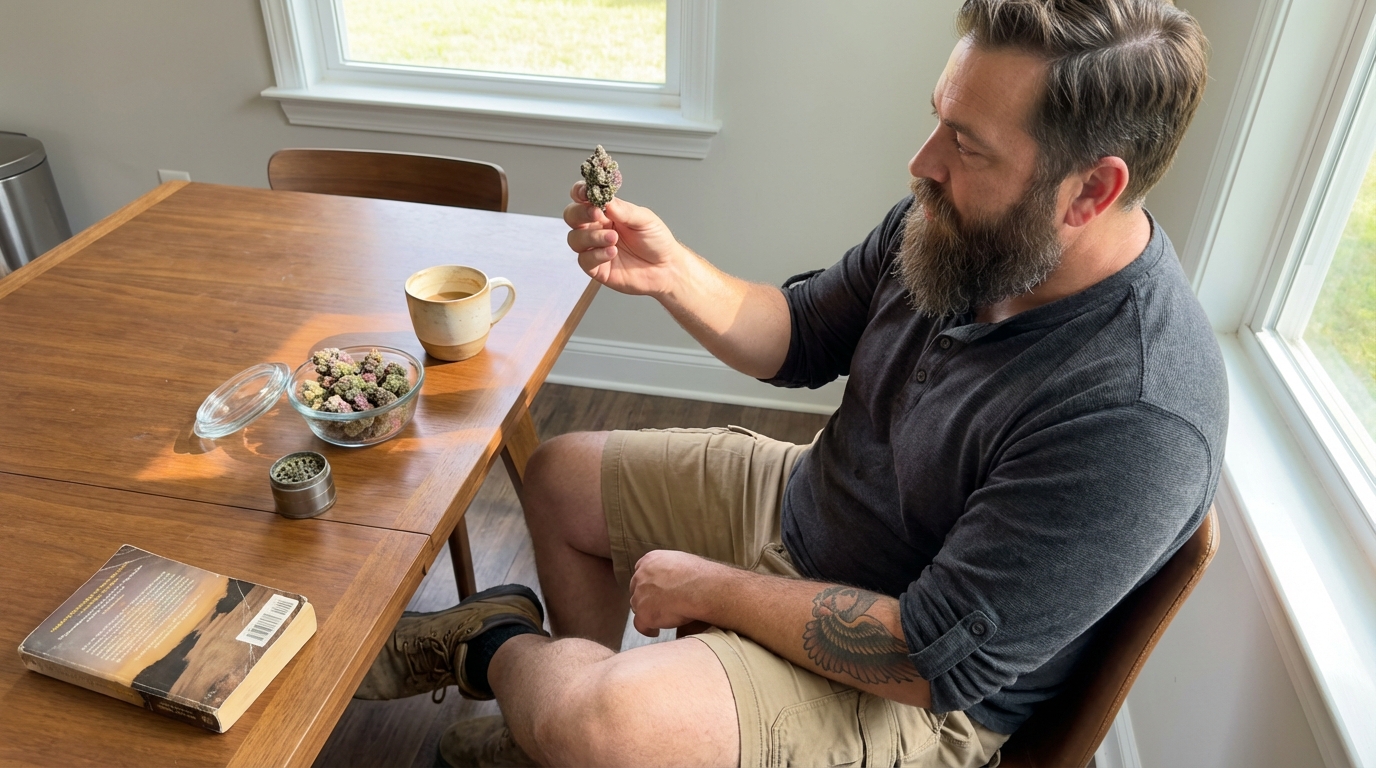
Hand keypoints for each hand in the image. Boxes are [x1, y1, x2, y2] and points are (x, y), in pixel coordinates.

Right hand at [563, 182, 689, 297]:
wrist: (666, 268)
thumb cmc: (656, 240)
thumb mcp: (644, 219)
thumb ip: (623, 210)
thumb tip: (605, 199)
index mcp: (606, 212)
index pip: (583, 198)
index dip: (580, 192)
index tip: (585, 192)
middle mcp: (596, 228)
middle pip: (572, 216)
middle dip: (580, 213)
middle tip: (597, 214)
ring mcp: (594, 248)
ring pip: (575, 239)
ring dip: (592, 237)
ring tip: (613, 238)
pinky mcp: (596, 268)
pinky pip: (584, 260)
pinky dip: (597, 255)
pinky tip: (612, 252)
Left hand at [628, 550, 728, 636]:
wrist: (702, 588)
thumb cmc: (699, 576)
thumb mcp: (680, 561)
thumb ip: (669, 568)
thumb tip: (673, 577)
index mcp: (650, 560)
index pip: (641, 573)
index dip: (648, 584)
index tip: (654, 592)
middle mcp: (641, 576)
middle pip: (637, 590)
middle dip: (646, 597)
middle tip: (658, 606)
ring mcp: (640, 595)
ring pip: (638, 606)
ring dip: (648, 612)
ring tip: (660, 619)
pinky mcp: (644, 613)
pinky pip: (640, 625)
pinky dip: (647, 629)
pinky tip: (655, 632)